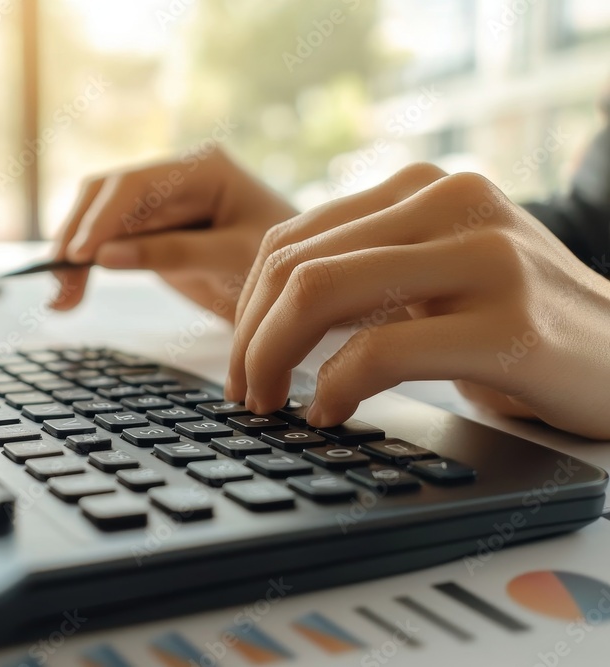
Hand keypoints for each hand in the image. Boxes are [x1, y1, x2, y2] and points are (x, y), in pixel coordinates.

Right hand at [49, 149, 297, 320]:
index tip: (80, 255)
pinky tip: (70, 296)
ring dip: (73, 257)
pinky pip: (106, 244)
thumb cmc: (287, 264)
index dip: (101, 217)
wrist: (301, 287)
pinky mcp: (151, 235)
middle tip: (61, 284)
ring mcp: (159, 206)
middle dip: (77, 236)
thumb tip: (105, 256)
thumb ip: (173, 254)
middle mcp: (174, 178)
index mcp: (202, 168)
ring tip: (62, 300)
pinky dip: (85, 269)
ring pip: (97, 220)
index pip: (135, 183)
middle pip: (104, 195)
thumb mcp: (234, 259)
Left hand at [225, 163, 609, 439]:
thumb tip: (259, 317)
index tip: (241, 359)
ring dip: (272, 358)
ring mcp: (485, 257)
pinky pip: (379, 352)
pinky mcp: (510, 324)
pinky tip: (327, 412)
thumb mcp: (434, 276)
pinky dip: (332, 387)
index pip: (291, 240)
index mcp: (422, 190)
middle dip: (249, 338)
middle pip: (295, 265)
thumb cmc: (518, 323)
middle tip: (245, 392)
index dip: (247, 306)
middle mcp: (450, 203)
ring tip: (271, 403)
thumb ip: (363, 270)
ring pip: (320, 292)